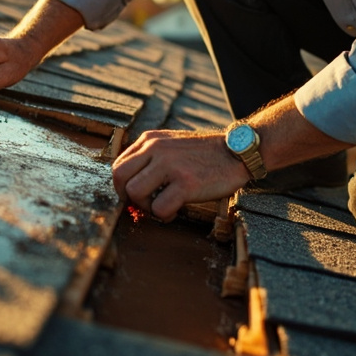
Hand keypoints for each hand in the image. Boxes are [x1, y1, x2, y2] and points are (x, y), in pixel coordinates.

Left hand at [111, 130, 250, 221]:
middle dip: (128, 197)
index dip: (123, 186)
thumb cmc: (205, 153)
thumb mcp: (172, 144)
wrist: (237, 152)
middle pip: (119, 178)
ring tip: (162, 206)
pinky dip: (166, 215)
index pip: (118, 165)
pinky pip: (159, 208)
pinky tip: (177, 210)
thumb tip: (129, 185)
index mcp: (150, 140)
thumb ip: (150, 157)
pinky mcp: (186, 183)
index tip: (136, 196)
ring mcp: (170, 165)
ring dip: (146, 207)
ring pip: (134, 193)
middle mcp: (156, 149)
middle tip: (145, 204)